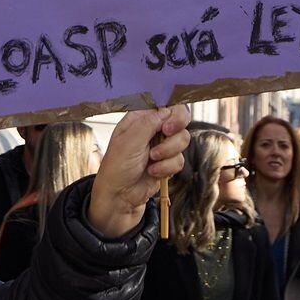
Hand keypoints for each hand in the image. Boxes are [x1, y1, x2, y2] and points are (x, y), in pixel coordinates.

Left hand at [87, 105, 189, 237]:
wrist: (120, 196)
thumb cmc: (117, 166)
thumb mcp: (129, 141)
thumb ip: (149, 123)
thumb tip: (167, 111)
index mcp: (140, 118)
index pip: (164, 103)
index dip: (172, 110)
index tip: (167, 123)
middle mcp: (153, 128)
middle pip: (180, 117)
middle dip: (176, 127)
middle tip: (167, 133)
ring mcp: (162, 145)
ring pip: (182, 139)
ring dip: (168, 151)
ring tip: (152, 160)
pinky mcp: (168, 161)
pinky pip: (180, 159)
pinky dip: (167, 167)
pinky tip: (153, 172)